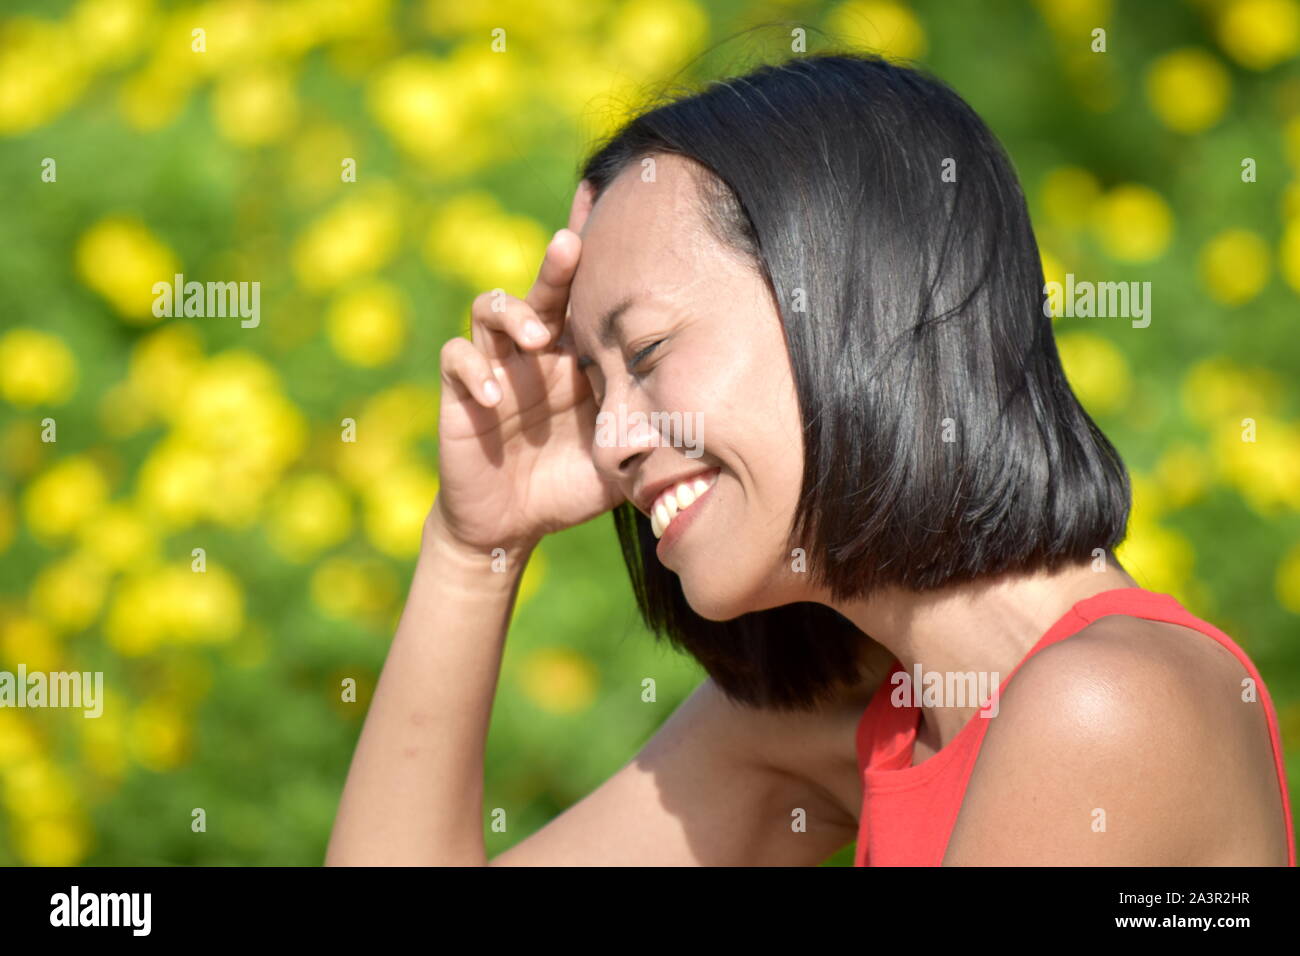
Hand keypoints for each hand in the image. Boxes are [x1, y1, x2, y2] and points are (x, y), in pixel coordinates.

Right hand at [430, 181, 624, 556]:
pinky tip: (496, 397)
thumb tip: (718, 430)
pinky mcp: (461, 392)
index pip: (587, 298)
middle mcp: (536, 351)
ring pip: (490, 308)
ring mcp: (497, 366)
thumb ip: (654, 437)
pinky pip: (456, 359)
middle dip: (556, 265)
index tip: (608, 207)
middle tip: (571, 247)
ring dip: (512, 313)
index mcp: (577, 357)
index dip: (595, 256)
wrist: (512, 526)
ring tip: (535, 337)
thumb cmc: (572, 484)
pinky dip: (473, 371)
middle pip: (543, 288)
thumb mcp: (621, 458)